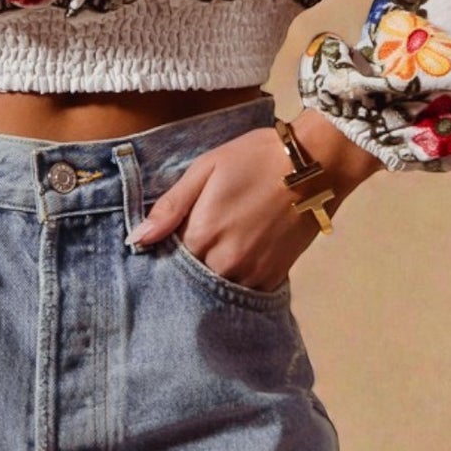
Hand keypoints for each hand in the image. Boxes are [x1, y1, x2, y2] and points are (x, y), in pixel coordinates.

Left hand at [127, 110, 383, 291]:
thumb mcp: (206, 169)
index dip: (167, 252)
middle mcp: (224, 263)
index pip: (169, 260)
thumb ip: (170, 207)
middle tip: (196, 247)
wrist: (313, 165)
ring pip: (219, 288)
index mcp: (201, 235)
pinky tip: (238, 263)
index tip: (170, 243)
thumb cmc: (253, 158)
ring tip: (218, 254)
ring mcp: (251, 275)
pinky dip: (238, 282)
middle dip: (188, 269)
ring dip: (213, 276)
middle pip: (193, 279)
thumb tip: (136, 240)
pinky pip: (246, 292)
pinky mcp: (274, 278)